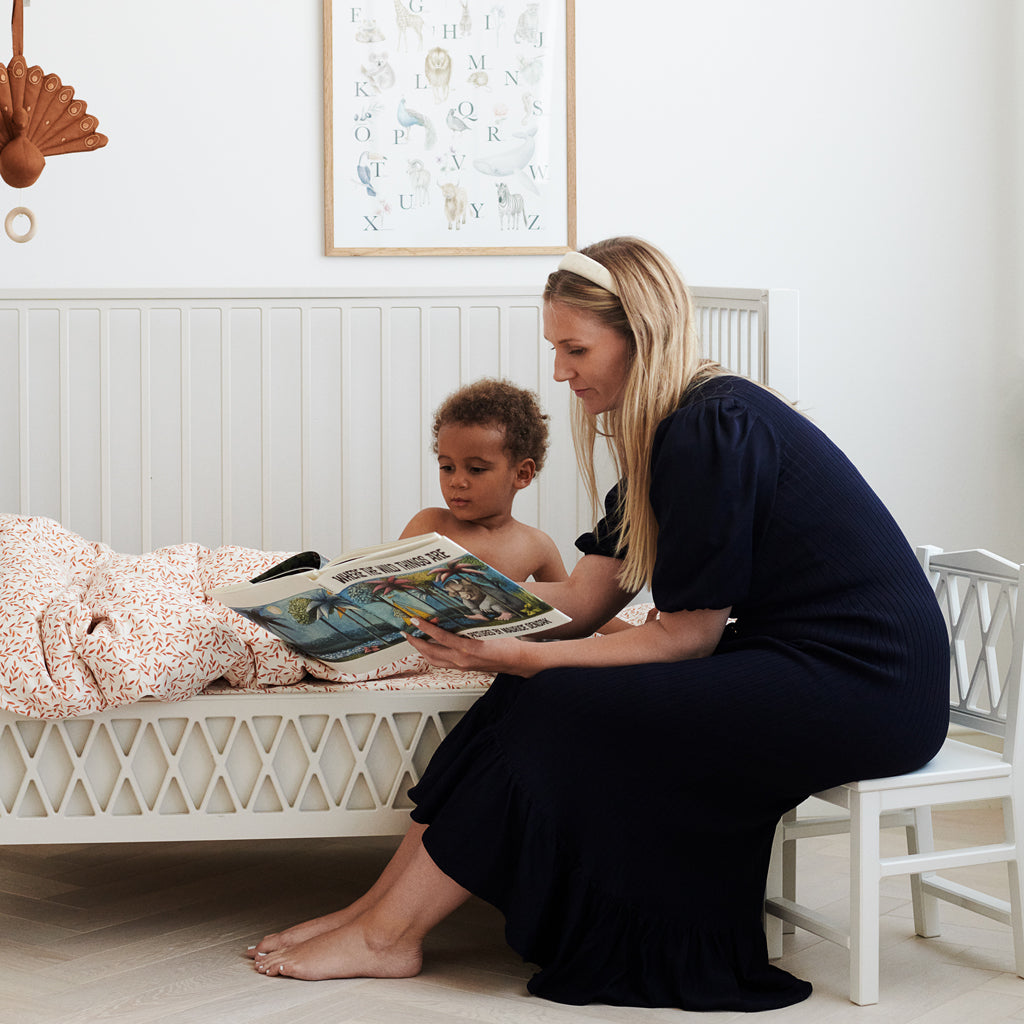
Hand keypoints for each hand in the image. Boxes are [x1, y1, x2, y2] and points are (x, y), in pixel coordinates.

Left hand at [403, 618, 538, 676]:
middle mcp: (461, 660)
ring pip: (433, 660)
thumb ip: (474, 619)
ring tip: (413, 639)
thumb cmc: (506, 643)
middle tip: (406, 631)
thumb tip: (460, 608)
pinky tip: (429, 647)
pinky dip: (431, 655)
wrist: (516, 660)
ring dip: (421, 650)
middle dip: (416, 641)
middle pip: (431, 652)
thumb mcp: (490, 627)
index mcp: (468, 649)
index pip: (441, 638)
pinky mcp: (462, 668)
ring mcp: (461, 666)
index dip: (426, 629)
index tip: (415, 621)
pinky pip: (441, 663)